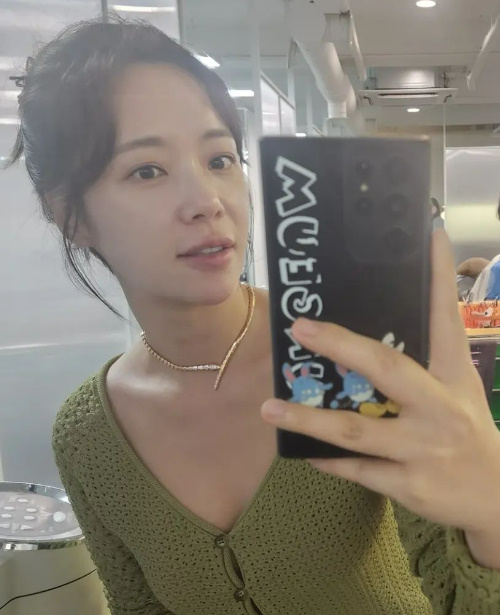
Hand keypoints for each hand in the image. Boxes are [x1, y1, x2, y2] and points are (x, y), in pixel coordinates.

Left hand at [261, 230, 499, 540]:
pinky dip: (328, 459)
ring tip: (270, 407)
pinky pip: (358, 469)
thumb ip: (424, 361)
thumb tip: (372, 334)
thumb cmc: (465, 430)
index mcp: (452, 375)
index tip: (428, 234)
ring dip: (309, 418)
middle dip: (339, 345)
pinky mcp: (410, 485)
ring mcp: (424, 448)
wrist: (496, 497)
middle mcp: (440, 407)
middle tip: (298, 327)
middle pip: (386, 367)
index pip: (445, 318)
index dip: (438, 275)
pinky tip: (302, 451)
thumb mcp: (457, 389)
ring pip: (356, 429)